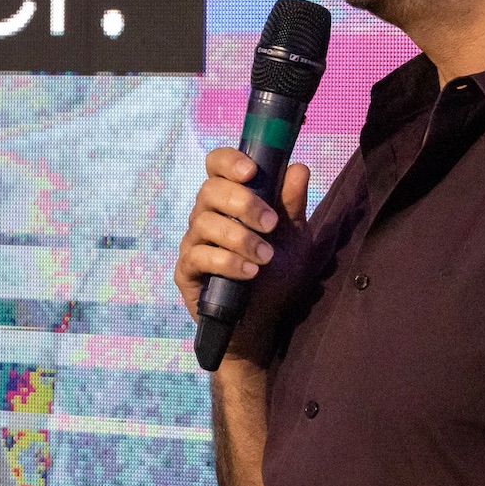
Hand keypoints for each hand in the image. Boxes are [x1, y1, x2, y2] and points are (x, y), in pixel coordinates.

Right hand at [173, 147, 310, 351]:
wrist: (265, 324)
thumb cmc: (277, 277)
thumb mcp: (295, 239)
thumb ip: (293, 205)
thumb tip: (298, 168)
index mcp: (229, 202)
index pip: (216, 166)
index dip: (228, 161)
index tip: (251, 172)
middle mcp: (206, 217)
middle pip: (209, 191)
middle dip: (243, 204)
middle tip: (270, 224)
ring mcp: (193, 244)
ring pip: (204, 223)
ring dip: (240, 238)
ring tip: (266, 257)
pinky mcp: (186, 272)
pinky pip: (198, 257)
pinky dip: (227, 262)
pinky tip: (250, 272)